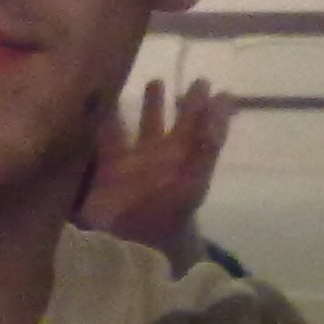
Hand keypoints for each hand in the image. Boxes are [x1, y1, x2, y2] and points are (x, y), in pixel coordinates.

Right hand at [80, 78, 231, 264]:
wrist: (133, 243)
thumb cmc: (168, 214)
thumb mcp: (194, 178)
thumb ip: (206, 145)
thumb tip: (218, 108)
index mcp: (184, 159)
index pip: (200, 128)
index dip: (208, 109)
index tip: (214, 87)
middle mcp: (161, 159)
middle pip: (171, 125)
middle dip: (174, 103)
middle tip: (181, 80)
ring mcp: (133, 164)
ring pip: (141, 128)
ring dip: (147, 108)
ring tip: (153, 82)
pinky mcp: (106, 170)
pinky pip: (107, 140)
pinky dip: (106, 122)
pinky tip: (105, 103)